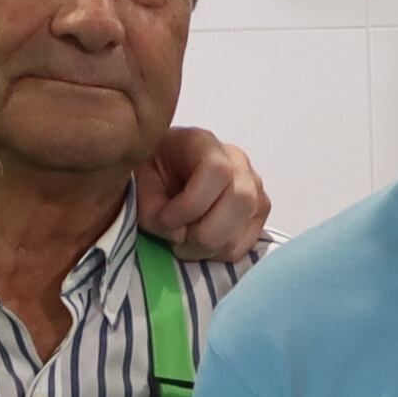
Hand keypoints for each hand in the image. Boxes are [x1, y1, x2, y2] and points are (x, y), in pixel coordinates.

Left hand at [134, 125, 271, 264]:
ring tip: (184, 243)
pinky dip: (219, 253)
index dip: (190, 205)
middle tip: (176, 240)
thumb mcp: (139, 188)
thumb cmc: (148, 177)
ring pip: (245, 225)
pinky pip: (245, 244)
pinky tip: (200, 243)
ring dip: (208, 247)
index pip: (217, 171)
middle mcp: (237, 161)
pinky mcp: (258, 213)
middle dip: (202, 233)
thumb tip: (181, 236)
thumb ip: (156, 213)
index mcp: (204, 143)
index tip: (164, 220)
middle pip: (240, 200)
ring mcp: (253, 187)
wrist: (159, 176)